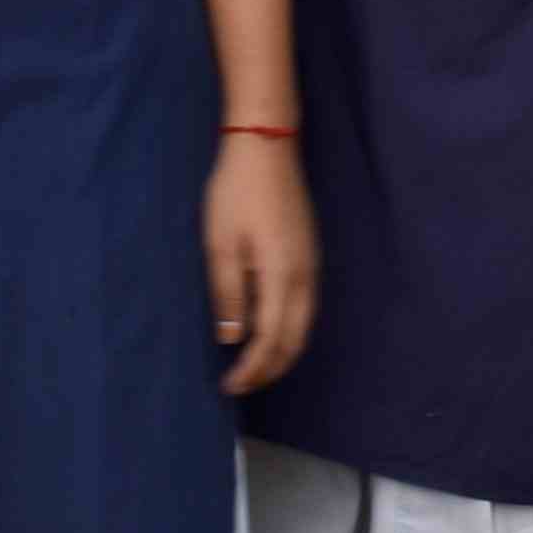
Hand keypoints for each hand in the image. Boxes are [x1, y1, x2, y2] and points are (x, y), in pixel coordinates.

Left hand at [204, 131, 319, 394]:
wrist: (267, 146)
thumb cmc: (237, 193)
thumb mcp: (221, 244)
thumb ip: (229, 294)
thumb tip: (233, 338)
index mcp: (282, 276)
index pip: (271, 340)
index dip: (252, 369)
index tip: (229, 386)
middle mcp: (304, 276)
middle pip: (295, 340)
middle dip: (270, 369)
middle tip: (240, 385)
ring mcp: (311, 264)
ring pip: (304, 325)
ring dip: (281, 352)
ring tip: (253, 366)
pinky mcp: (309, 254)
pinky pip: (305, 307)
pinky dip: (289, 330)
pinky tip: (268, 330)